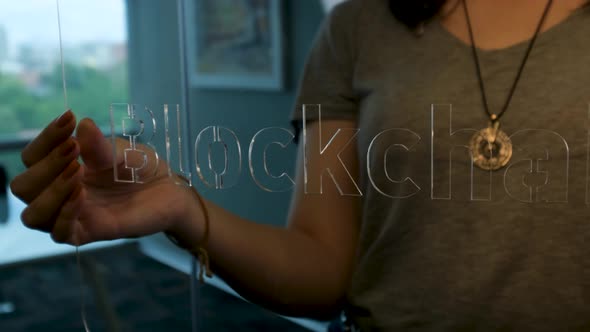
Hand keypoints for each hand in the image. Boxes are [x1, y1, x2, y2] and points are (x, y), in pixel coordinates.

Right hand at [10, 110, 195, 244]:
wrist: (170, 191)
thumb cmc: (140, 168)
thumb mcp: (119, 151)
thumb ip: (99, 145)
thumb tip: (82, 124)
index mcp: (62, 168)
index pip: (33, 156)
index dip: (45, 138)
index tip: (69, 119)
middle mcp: (60, 193)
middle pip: (22, 187)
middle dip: (43, 166)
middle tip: (73, 151)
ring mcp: (74, 214)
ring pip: (33, 215)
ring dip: (49, 193)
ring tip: (77, 172)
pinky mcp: (90, 232)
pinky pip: (60, 233)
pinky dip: (65, 214)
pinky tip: (82, 195)